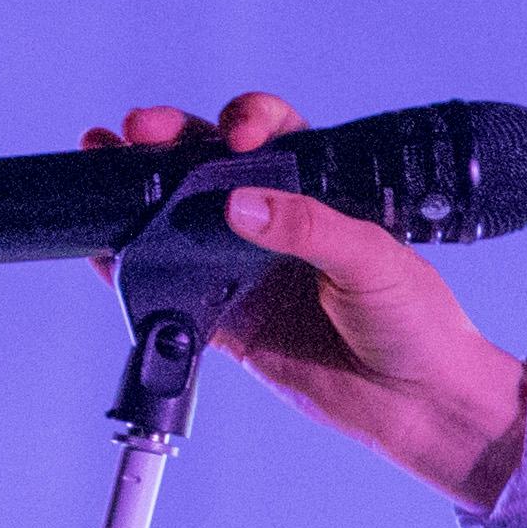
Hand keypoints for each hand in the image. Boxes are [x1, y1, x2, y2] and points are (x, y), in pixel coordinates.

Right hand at [86, 92, 526, 508]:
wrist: (422, 405)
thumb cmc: (419, 324)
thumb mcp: (374, 261)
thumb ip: (308, 228)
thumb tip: (238, 203)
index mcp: (322, 195)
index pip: (274, 138)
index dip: (246, 122)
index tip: (236, 135)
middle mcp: (279, 226)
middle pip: (209, 168)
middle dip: (170, 140)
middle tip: (140, 132)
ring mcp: (248, 272)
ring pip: (181, 222)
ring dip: (141, 194)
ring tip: (103, 168)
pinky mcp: (230, 321)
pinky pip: (173, 291)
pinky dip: (136, 271)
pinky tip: (108, 252)